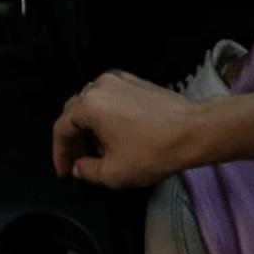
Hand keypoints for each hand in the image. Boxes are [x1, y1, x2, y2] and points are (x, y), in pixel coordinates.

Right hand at [53, 70, 205, 187]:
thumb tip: (79, 166)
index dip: (59, 153)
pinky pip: (111, 98)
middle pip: (74, 112)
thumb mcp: (113, 173)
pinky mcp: (136, 82)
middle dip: (73, 139)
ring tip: (100, 152)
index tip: (64, 171)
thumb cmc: (154, 151)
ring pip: (93, 104)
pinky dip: (107, 116)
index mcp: (90, 104)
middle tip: (78, 162)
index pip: (61, 128)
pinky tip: (119, 136)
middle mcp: (100, 85)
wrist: (194, 131)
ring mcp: (120, 80)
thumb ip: (87, 171)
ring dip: (90, 128)